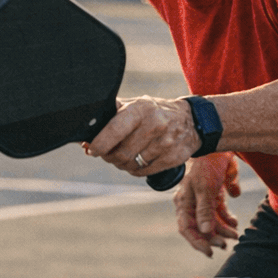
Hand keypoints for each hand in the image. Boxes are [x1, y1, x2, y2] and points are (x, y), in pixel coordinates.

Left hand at [82, 95, 197, 176]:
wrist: (192, 120)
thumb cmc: (154, 112)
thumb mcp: (135, 105)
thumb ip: (111, 115)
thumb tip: (85, 135)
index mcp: (141, 108)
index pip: (114, 129)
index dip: (99, 144)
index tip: (92, 149)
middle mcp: (155, 124)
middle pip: (121, 153)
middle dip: (109, 156)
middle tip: (107, 153)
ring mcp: (166, 142)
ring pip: (131, 164)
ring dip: (121, 164)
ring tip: (123, 155)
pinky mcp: (174, 158)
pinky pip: (144, 172)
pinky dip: (135, 170)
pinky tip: (137, 161)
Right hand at [173, 154, 240, 256]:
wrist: (220, 145)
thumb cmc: (207, 165)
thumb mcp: (205, 188)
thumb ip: (205, 210)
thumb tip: (205, 231)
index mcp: (184, 202)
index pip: (186, 228)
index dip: (197, 242)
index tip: (210, 252)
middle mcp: (192, 203)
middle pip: (200, 228)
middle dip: (213, 238)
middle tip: (226, 245)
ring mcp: (203, 200)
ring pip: (211, 222)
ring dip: (222, 230)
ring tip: (235, 235)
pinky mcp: (215, 195)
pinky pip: (220, 213)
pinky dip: (227, 220)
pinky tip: (234, 223)